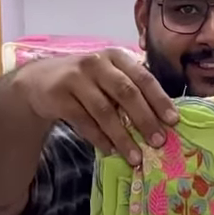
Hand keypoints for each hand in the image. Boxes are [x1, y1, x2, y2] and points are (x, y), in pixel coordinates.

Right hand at [18, 48, 177, 166]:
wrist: (40, 81)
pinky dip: (99, 139)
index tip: (173, 121)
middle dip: (145, 119)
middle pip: (126, 93)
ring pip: (105, 111)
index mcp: (116, 57)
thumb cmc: (85, 82)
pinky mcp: (59, 96)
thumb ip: (130, 91)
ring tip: (136, 157)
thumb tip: (160, 122)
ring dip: (122, 137)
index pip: (143, 77)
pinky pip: (84, 122)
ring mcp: (76, 78)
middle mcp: (97, 63)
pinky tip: (110, 152)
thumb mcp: (108, 77)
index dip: (159, 100)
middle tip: (159, 142)